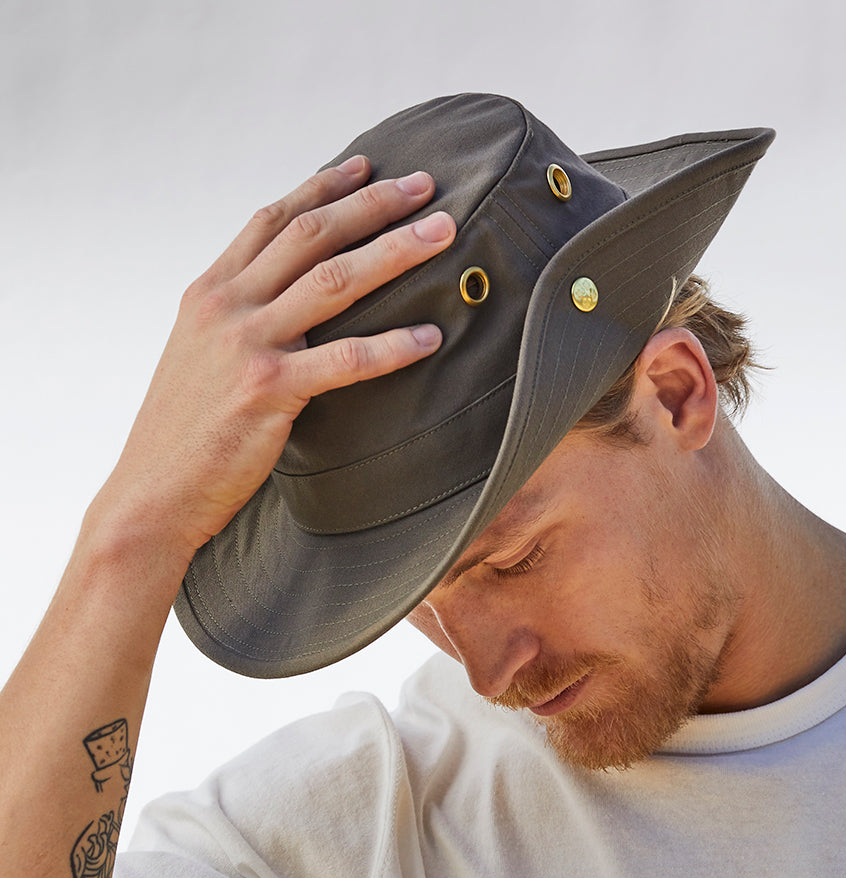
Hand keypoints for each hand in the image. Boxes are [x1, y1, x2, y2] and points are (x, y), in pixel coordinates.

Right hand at [93, 156, 454, 561]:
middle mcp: (226, 304)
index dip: (323, 188)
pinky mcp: (268, 389)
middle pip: (311, 234)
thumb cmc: (186, 432)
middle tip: (424, 186)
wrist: (152, 493)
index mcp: (210, 292)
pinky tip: (432, 336)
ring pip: (335, 279)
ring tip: (443, 233)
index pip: (272, 220)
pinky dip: (394, 345)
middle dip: (373, 203)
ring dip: (395, 250)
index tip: (366, 167)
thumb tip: (289, 302)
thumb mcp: (201, 357)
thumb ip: (240, 319)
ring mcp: (246, 343)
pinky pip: (346, 358)